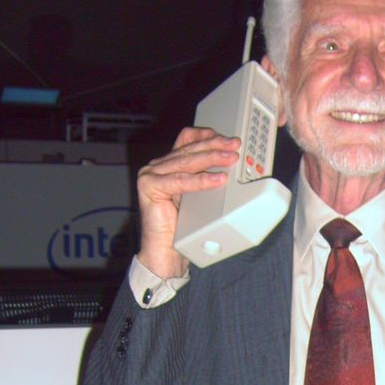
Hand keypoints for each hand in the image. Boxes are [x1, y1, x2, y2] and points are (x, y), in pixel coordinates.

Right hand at [136, 127, 239, 278]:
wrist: (166, 249)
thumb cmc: (182, 224)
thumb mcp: (198, 191)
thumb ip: (205, 174)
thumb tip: (229, 159)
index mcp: (168, 163)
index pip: (187, 139)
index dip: (206, 135)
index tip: (226, 138)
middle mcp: (157, 166)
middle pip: (190, 149)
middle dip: (216, 146)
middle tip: (235, 146)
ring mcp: (151, 175)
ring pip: (187, 162)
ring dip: (212, 158)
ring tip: (231, 159)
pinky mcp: (149, 187)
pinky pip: (181, 181)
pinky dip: (201, 180)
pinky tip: (218, 179)